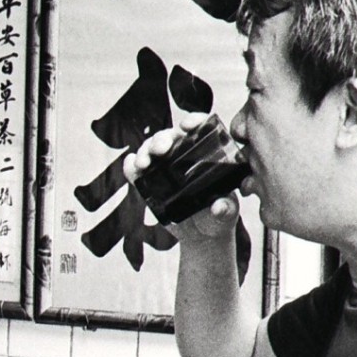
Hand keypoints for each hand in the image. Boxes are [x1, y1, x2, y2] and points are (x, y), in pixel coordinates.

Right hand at [123, 112, 239, 240]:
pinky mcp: (148, 182)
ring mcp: (164, 168)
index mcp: (208, 156)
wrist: (199, 236)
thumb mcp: (225, 216)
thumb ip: (225, 211)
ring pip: (151, 149)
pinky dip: (131, 166)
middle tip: (160, 150)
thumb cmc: (218, 220)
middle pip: (170, 137)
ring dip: (145, 151)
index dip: (194, 120)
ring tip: (144, 164)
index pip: (201, 130)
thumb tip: (219, 206)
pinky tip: (132, 167)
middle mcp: (184, 156)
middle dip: (162, 139)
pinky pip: (136, 170)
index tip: (187, 125)